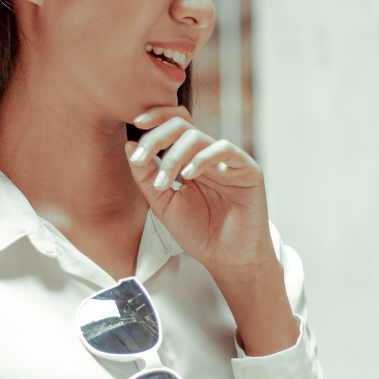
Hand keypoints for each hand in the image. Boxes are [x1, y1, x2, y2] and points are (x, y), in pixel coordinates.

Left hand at [126, 109, 296, 355]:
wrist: (226, 259)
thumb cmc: (199, 233)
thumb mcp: (163, 204)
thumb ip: (146, 177)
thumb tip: (131, 146)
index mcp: (190, 160)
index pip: (173, 126)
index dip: (155, 118)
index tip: (135, 125)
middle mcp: (208, 156)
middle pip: (182, 124)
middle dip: (157, 137)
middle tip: (142, 159)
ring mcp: (228, 162)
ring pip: (198, 137)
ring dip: (174, 156)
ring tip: (165, 181)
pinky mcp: (247, 170)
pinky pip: (225, 149)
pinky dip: (203, 158)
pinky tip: (189, 175)